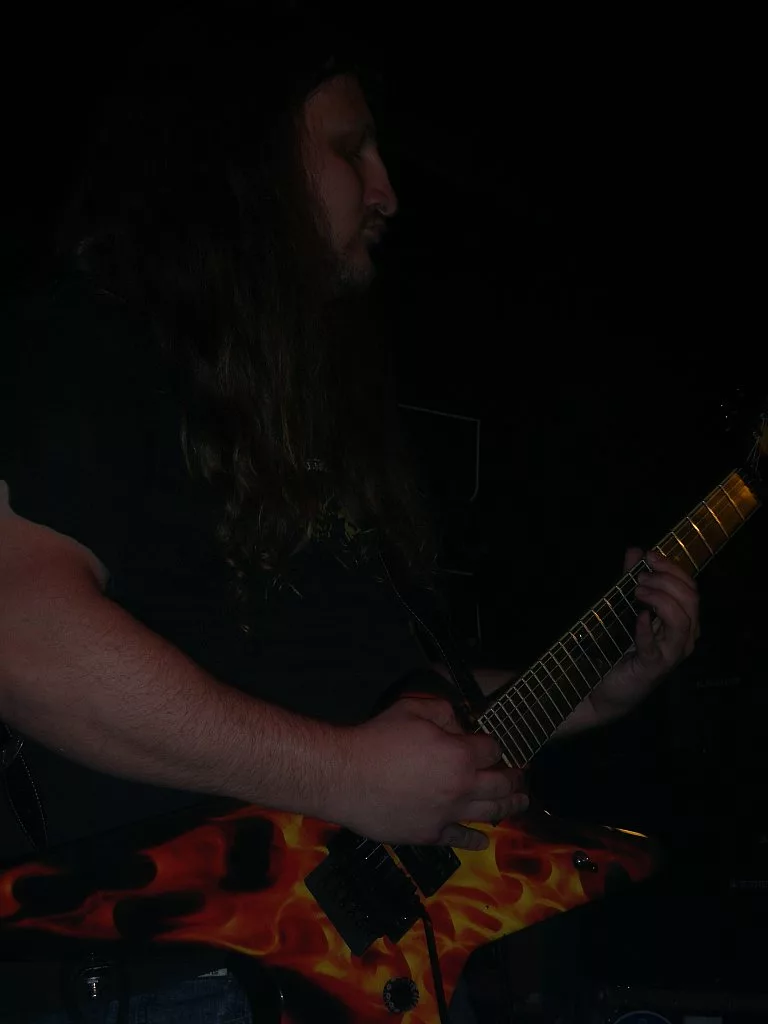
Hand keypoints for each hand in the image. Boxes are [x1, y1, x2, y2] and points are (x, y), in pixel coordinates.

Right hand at [338, 698, 527, 849]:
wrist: (346, 776)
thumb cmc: (377, 739)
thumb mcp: (413, 709)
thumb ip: (444, 712)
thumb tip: (459, 724)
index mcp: (460, 754)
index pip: (493, 749)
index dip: (494, 745)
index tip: (493, 745)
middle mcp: (462, 787)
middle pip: (501, 784)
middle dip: (515, 778)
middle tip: (521, 776)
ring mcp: (448, 815)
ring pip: (490, 813)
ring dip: (510, 807)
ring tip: (520, 802)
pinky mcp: (430, 834)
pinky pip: (460, 839)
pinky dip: (475, 839)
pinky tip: (484, 839)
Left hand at [592, 547, 699, 715]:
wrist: (606, 686)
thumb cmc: (621, 647)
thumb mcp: (626, 606)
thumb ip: (631, 579)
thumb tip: (635, 551)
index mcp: (683, 621)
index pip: (690, 588)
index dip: (672, 568)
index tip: (649, 556)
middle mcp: (684, 638)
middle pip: (691, 601)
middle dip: (667, 581)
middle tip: (640, 577)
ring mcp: (671, 654)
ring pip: (682, 620)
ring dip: (660, 599)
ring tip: (637, 590)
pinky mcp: (653, 668)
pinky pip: (655, 646)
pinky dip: (646, 629)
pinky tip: (638, 617)